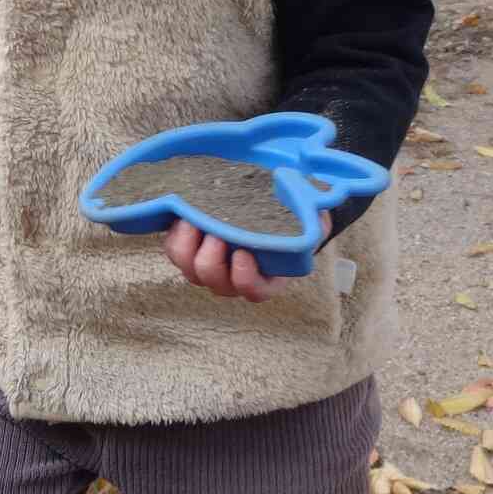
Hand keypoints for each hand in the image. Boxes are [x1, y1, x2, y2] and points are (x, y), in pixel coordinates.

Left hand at [163, 212, 332, 303]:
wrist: (269, 203)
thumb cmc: (292, 215)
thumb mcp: (310, 216)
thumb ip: (315, 218)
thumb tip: (317, 207)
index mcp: (266, 278)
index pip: (252, 290)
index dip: (245, 278)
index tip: (244, 254)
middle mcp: (234, 279)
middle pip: (214, 280)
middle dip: (212, 256)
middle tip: (217, 230)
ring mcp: (210, 267)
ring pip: (190, 269)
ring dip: (190, 246)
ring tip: (197, 219)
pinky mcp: (189, 250)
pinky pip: (175, 251)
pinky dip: (177, 234)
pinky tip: (186, 214)